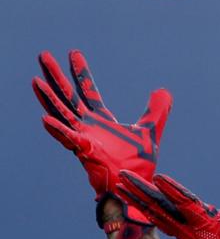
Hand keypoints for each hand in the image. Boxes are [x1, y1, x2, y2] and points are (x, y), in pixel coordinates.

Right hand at [33, 50, 170, 225]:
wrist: (135, 186)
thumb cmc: (137, 163)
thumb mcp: (151, 130)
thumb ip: (157, 110)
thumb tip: (163, 90)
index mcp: (100, 120)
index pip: (87, 90)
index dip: (81, 72)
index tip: (73, 53)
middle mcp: (87, 127)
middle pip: (67, 96)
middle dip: (56, 76)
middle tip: (43, 56)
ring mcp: (83, 138)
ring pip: (62, 114)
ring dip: (49, 98)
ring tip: (36, 81)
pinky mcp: (86, 152)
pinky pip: (69, 139)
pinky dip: (58, 129)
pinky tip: (45, 118)